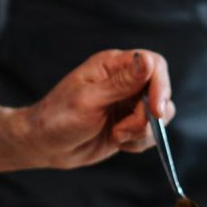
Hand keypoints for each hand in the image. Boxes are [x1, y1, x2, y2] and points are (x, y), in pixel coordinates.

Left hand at [21, 49, 173, 168]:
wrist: (45, 145)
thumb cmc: (58, 118)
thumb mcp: (89, 100)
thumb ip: (121, 83)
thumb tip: (147, 60)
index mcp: (112, 65)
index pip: (154, 64)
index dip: (160, 85)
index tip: (155, 110)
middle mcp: (124, 81)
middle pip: (160, 92)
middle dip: (148, 117)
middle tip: (123, 131)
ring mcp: (128, 103)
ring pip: (159, 115)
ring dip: (142, 131)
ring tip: (116, 136)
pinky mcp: (130, 123)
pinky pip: (151, 132)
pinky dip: (139, 142)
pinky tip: (118, 142)